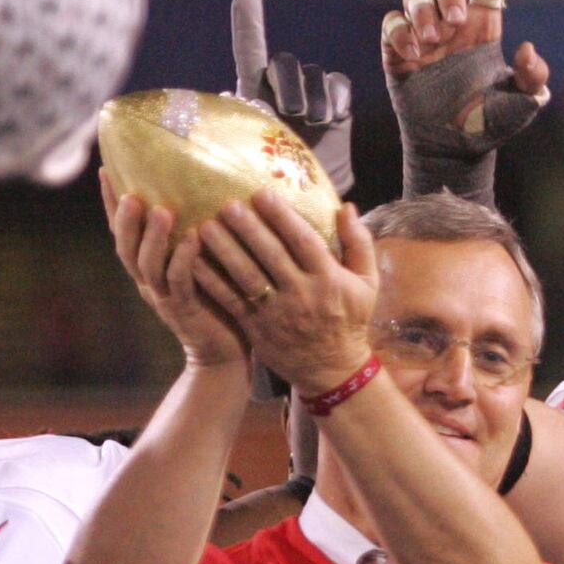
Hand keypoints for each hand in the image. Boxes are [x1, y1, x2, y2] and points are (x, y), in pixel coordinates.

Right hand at [100, 169, 247, 369]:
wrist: (225, 353)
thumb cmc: (218, 299)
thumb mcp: (200, 262)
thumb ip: (193, 231)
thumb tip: (204, 186)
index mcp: (147, 268)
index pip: (122, 232)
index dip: (110, 203)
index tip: (106, 169)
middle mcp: (148, 283)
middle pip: (125, 248)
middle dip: (124, 219)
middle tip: (129, 192)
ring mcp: (164, 299)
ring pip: (148, 265)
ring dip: (153, 237)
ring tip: (160, 209)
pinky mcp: (186, 312)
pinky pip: (180, 283)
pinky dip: (184, 259)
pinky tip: (193, 237)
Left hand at [194, 191, 376, 394]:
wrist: (332, 370)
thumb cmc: (350, 319)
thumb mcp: (368, 282)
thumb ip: (359, 242)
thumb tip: (346, 207)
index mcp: (328, 278)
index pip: (303, 241)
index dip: (282, 217)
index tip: (262, 193)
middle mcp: (301, 293)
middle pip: (270, 255)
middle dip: (247, 229)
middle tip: (227, 204)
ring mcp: (276, 313)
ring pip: (246, 276)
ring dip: (224, 251)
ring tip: (205, 226)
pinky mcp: (257, 328)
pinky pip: (231, 300)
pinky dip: (213, 281)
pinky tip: (195, 261)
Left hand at [231, 0, 354, 195]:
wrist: (311, 213)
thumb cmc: (270, 191)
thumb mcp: (243, 158)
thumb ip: (239, 123)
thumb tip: (231, 94)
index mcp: (255, 97)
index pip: (250, 51)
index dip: (250, 21)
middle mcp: (284, 92)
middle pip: (287, 64)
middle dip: (288, 84)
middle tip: (291, 114)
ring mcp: (313, 99)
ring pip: (312, 75)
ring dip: (310, 99)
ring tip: (310, 125)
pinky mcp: (338, 108)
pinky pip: (336, 85)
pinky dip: (332, 99)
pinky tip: (329, 120)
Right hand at [380, 0, 549, 204]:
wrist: (453, 150)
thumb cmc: (490, 125)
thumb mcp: (523, 104)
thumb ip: (534, 78)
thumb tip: (527, 49)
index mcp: (485, 26)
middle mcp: (453, 25)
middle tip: (454, 23)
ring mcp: (424, 37)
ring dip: (421, 11)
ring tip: (431, 42)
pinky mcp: (398, 54)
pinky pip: (391, 25)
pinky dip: (399, 32)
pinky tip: (414, 55)